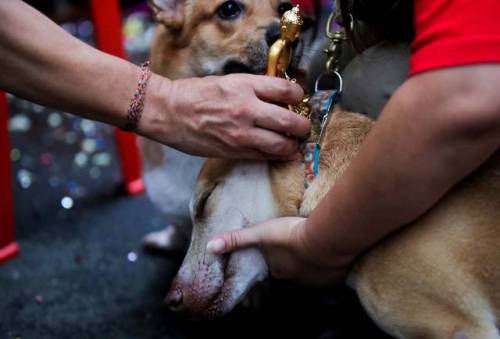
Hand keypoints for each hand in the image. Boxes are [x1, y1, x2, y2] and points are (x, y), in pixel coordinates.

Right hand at [141, 73, 310, 159]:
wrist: (169, 112)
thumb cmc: (195, 93)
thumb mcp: (228, 81)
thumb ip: (255, 89)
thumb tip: (279, 98)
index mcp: (246, 86)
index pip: (287, 91)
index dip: (298, 95)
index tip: (297, 99)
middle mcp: (247, 110)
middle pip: (291, 122)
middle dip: (303, 126)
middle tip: (302, 127)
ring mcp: (241, 134)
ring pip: (282, 145)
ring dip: (293, 145)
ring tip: (292, 143)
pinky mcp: (234, 151)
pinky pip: (264, 157)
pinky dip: (277, 156)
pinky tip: (280, 153)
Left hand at [206, 217, 352, 285]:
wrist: (325, 239)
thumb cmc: (291, 235)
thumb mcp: (261, 233)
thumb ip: (237, 239)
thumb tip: (210, 247)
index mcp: (279, 270)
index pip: (275, 266)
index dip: (278, 257)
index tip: (283, 247)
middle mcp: (297, 279)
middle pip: (293, 270)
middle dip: (296, 260)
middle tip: (300, 247)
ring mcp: (316, 279)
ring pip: (312, 271)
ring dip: (313, 261)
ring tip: (316, 247)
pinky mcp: (334, 276)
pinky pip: (330, 272)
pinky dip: (329, 263)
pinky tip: (331, 252)